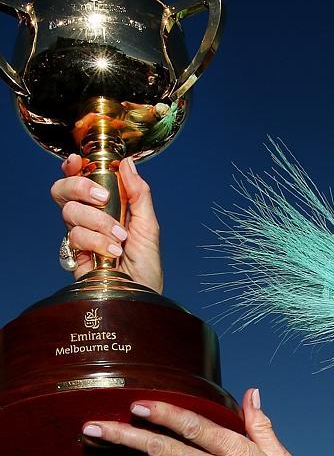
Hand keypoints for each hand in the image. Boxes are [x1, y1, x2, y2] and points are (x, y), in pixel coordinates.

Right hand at [50, 154, 162, 291]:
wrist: (141, 295)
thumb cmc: (146, 265)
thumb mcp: (148, 225)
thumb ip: (138, 194)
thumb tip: (127, 163)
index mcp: (105, 207)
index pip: (80, 180)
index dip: (73, 168)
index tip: (77, 161)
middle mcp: (88, 218)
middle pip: (63, 190)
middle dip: (81, 187)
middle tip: (104, 200)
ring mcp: (80, 236)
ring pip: (69, 212)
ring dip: (99, 222)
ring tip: (119, 238)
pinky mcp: (74, 255)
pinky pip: (75, 236)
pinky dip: (97, 241)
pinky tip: (112, 252)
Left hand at [82, 389, 325, 455]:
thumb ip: (261, 426)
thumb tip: (252, 396)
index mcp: (236, 454)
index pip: (192, 426)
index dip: (163, 414)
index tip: (137, 405)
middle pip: (160, 447)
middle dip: (123, 436)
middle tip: (93, 427)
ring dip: (130, 451)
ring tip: (103, 439)